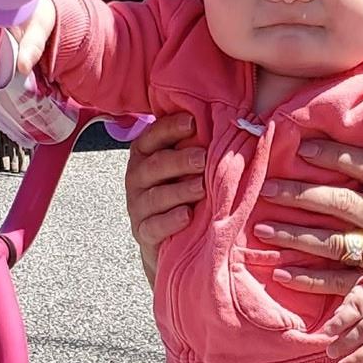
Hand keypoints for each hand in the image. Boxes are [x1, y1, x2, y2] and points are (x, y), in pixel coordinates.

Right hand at [125, 113, 205, 281]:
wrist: (166, 240)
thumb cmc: (180, 193)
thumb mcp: (183, 168)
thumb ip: (194, 147)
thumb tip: (226, 123)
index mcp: (145, 155)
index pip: (153, 136)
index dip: (171, 128)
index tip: (193, 122)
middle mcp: (137, 178)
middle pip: (155, 165)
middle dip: (179, 161)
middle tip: (202, 159)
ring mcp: (138, 206)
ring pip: (156, 196)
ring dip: (179, 191)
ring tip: (201, 188)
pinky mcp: (143, 233)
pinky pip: (154, 226)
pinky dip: (170, 221)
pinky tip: (187, 215)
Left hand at [256, 139, 362, 299]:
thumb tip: (331, 155)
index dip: (333, 156)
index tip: (301, 149)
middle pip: (340, 201)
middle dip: (300, 194)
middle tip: (268, 190)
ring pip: (331, 241)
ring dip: (293, 236)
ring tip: (261, 230)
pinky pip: (335, 282)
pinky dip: (306, 279)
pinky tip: (280, 273)